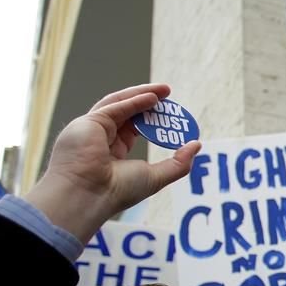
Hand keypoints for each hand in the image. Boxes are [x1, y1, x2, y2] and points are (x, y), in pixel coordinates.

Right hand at [23, 84, 200, 242]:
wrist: (89, 196)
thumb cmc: (118, 191)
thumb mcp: (156, 176)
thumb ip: (178, 163)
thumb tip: (197, 145)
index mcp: (112, 154)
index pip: (134, 130)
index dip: (154, 122)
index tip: (173, 117)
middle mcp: (100, 139)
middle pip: (128, 114)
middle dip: (150, 104)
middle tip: (169, 95)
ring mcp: (93, 129)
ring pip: (119, 104)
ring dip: (142, 94)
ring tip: (164, 90)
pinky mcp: (89, 122)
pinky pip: (114, 106)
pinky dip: (134, 100)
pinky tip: (153, 97)